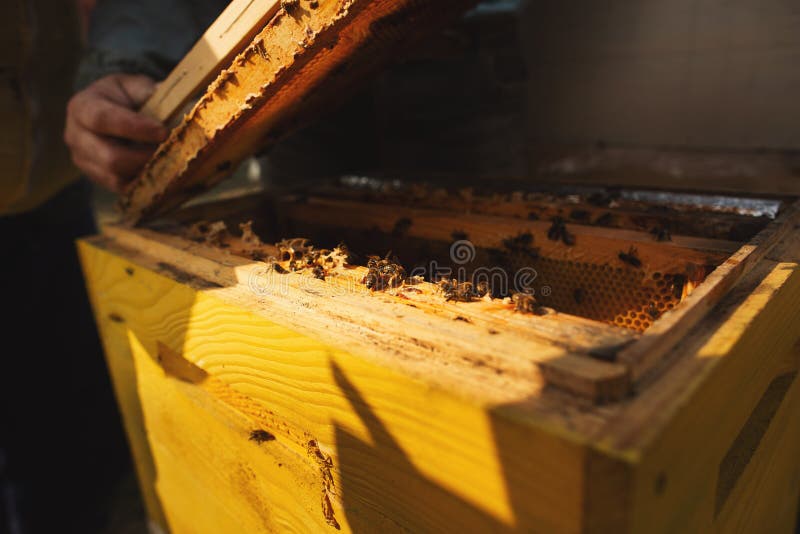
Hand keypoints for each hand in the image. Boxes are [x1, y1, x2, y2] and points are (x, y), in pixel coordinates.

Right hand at [65, 74, 168, 191]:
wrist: (108, 112)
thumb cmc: (125, 97)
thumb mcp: (134, 86)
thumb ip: (151, 93)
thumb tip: (181, 102)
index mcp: (83, 107)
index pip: (103, 119)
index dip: (135, 128)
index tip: (164, 132)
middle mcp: (76, 136)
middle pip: (109, 158)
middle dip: (144, 157)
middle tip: (172, 151)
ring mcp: (84, 161)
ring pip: (116, 177)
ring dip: (146, 171)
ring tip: (169, 161)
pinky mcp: (97, 178)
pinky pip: (122, 188)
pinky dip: (144, 182)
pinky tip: (162, 172)